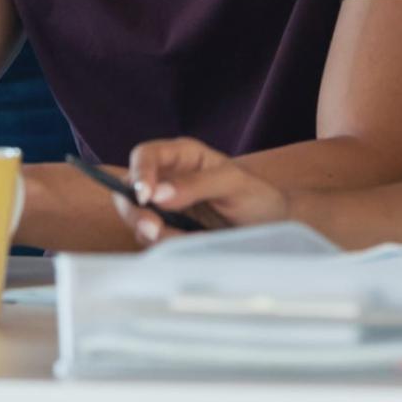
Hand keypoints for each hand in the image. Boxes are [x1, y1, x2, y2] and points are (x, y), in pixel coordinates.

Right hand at [116, 139, 286, 245]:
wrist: (273, 229)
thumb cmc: (257, 198)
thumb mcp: (233, 184)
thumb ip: (196, 184)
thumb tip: (158, 194)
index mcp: (182, 156)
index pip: (146, 156)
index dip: (139, 173)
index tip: (145, 196)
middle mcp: (167, 178)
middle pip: (128, 188)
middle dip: (135, 210)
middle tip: (153, 229)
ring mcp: (165, 208)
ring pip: (135, 217)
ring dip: (148, 231)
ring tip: (180, 239)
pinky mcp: (169, 232)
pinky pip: (152, 239)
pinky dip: (162, 245)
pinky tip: (187, 245)